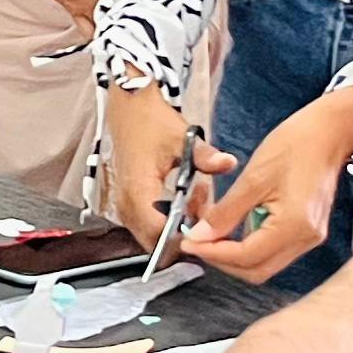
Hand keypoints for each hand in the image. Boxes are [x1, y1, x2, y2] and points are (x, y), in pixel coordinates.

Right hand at [97, 85, 229, 244]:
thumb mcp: (182, 136)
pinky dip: (170, 219)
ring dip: (179, 226)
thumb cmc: (152, 123)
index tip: (207, 226)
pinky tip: (185, 199)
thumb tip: (227, 163)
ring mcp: (125, 207)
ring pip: (154, 237)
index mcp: (138, 189)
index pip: (159, 232)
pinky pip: (151, 226)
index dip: (185, 236)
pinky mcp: (129, 206)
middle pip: (157, 242)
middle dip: (185, 233)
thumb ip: (205, 156)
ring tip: (196, 199)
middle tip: (204, 210)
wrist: (129, 110)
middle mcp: (127, 205)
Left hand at [183, 83, 352, 279]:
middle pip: (256, 270)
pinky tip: (233, 224)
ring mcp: (309, 238)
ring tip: (210, 230)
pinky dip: (249, 243)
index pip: (246, 257)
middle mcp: (305, 240)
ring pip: (264, 263)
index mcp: (295, 226)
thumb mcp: (253, 177)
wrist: (331, 132)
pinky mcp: (306, 231)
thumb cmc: (297, 145)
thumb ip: (226, 212)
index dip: (213, 253)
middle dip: (222, 259)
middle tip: (196, 240)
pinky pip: (273, 249)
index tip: (189, 242)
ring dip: (234, 253)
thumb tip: (200, 236)